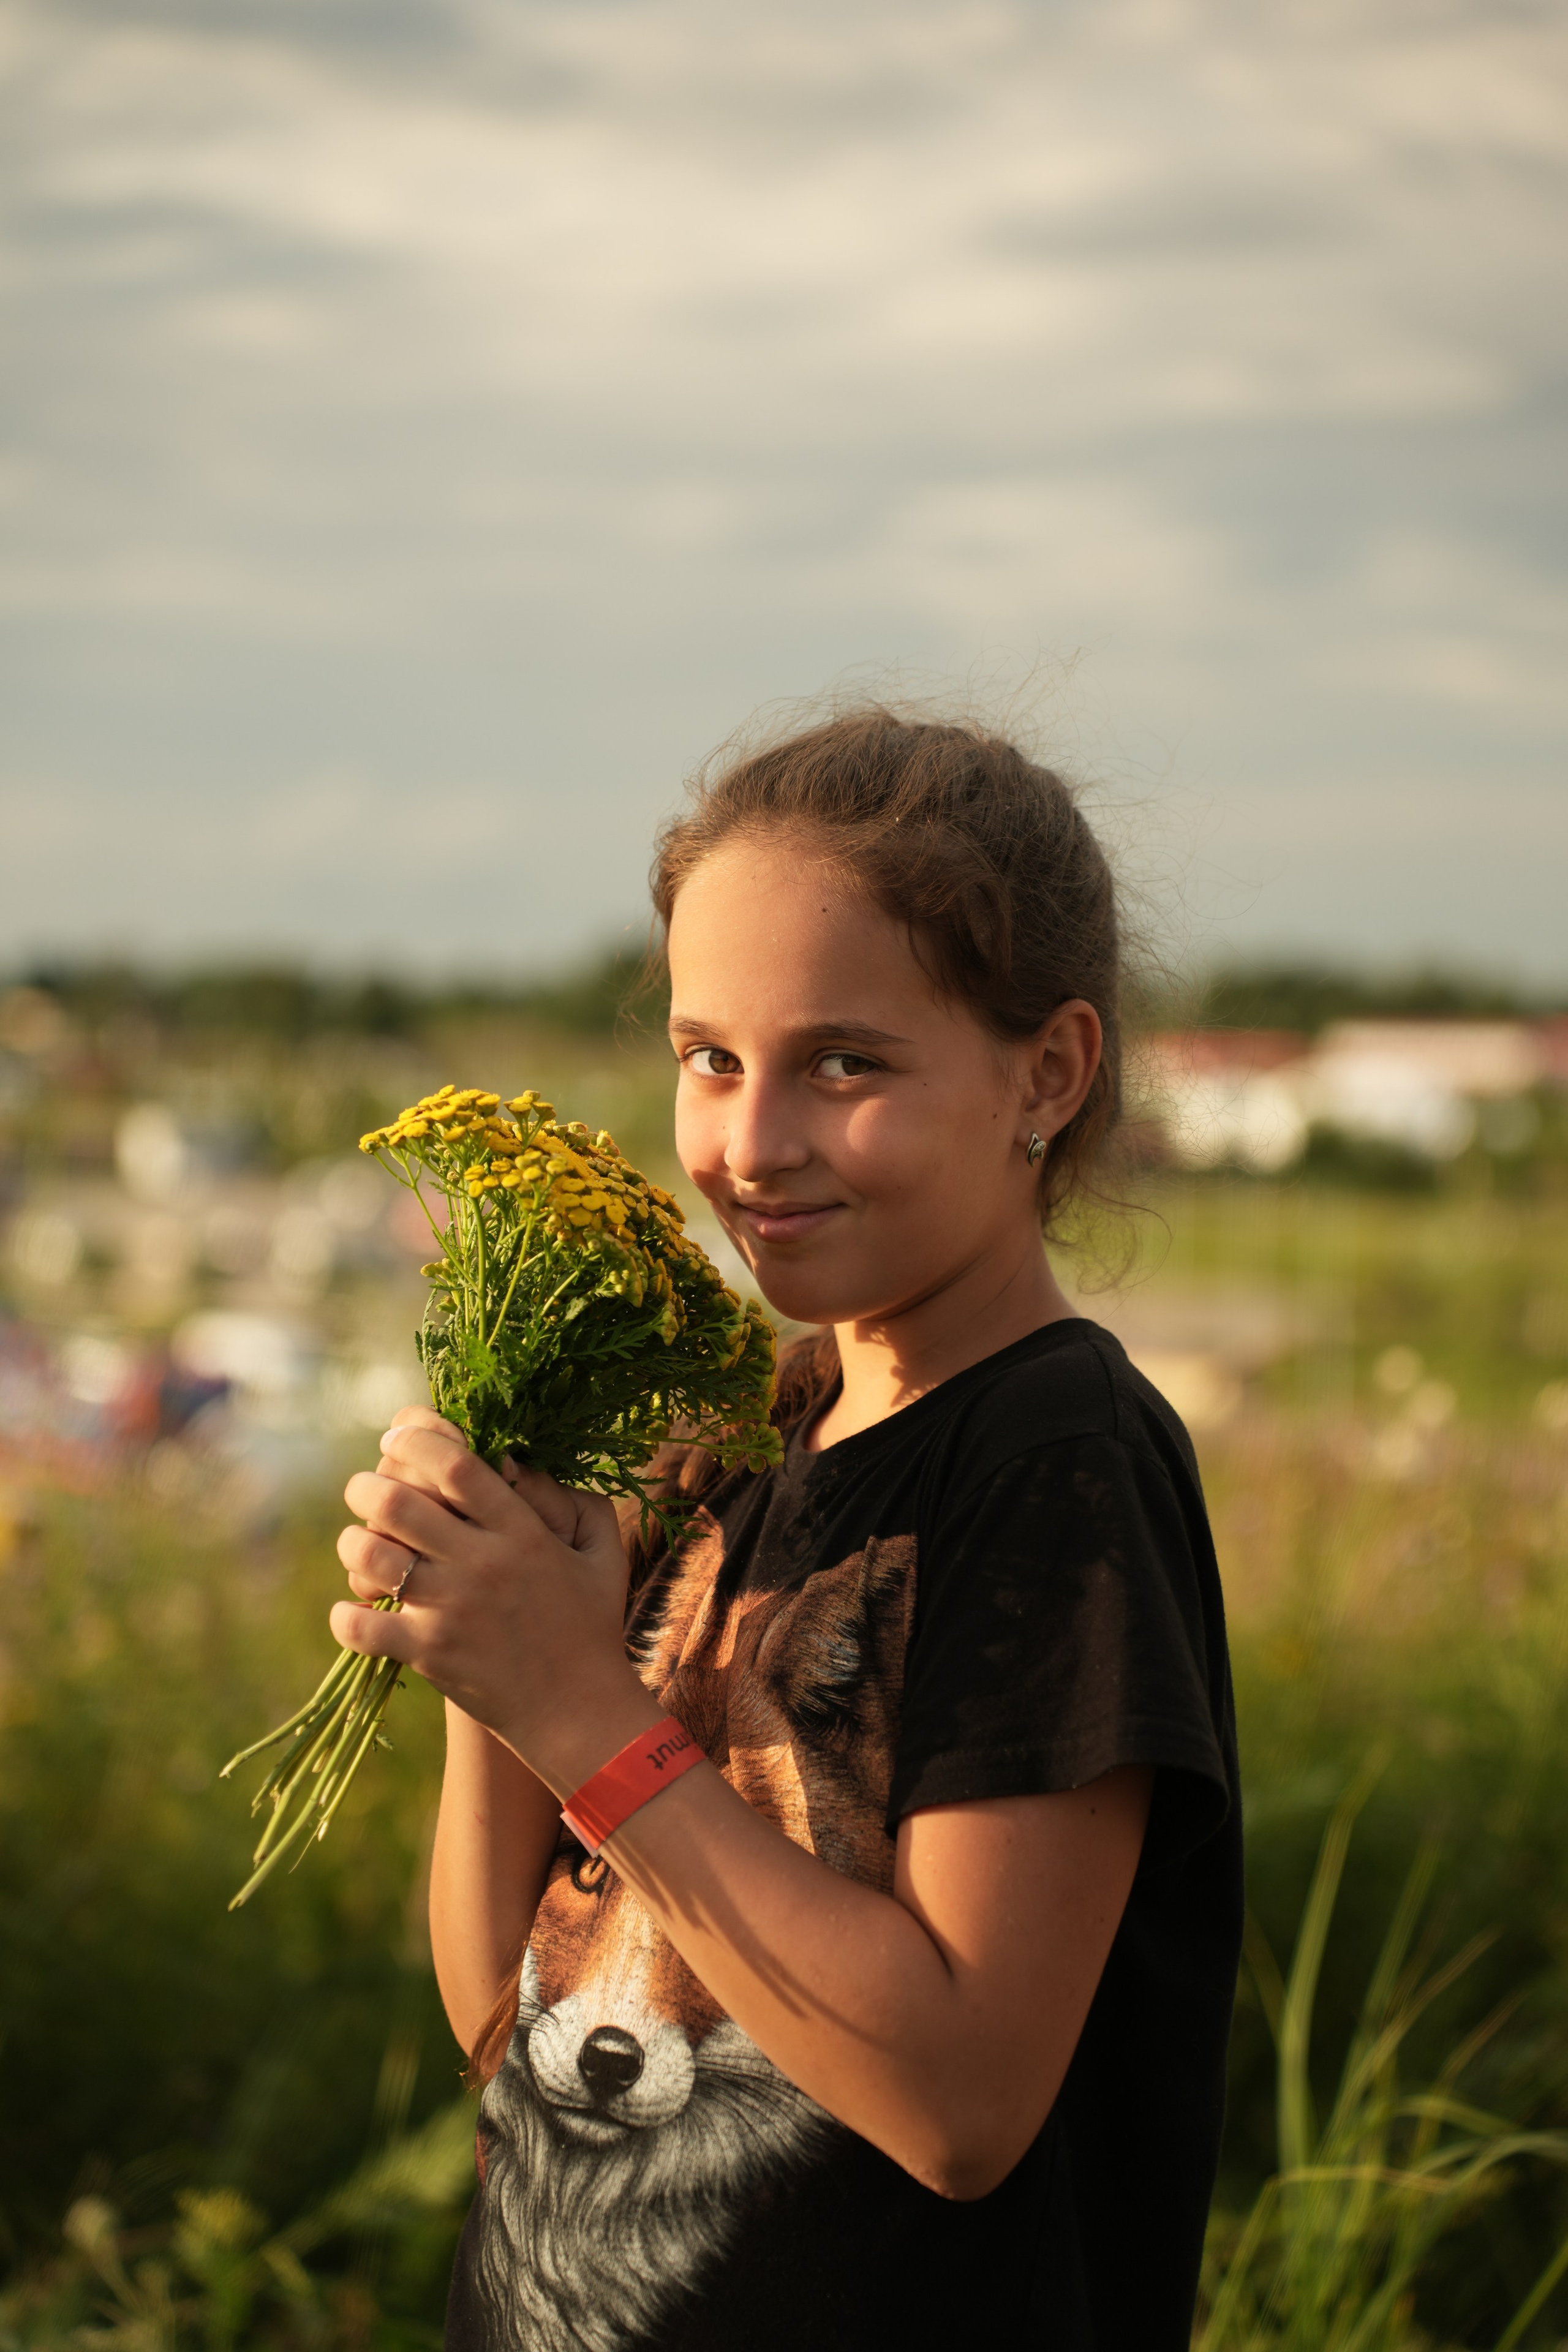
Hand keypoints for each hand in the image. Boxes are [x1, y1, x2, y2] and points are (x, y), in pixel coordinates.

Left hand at [332, 1406, 656, 1790]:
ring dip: (352, 1542)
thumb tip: (525, 1465)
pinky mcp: (430, 1654)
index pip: (455, 1465)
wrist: (581, 1713)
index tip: (395, 1435)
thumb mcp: (602, 1555)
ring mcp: (452, 1610)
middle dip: (366, 1485)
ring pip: (372, 1555)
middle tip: (364, 1488)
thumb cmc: (591, 1627)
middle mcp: (483, 1563)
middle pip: (397, 1501)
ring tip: (358, 1543)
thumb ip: (578, 1502)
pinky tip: (354, 1610)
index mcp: (522, 1531)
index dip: (415, 1439)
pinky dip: (346, 1616)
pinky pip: (363, 1626)